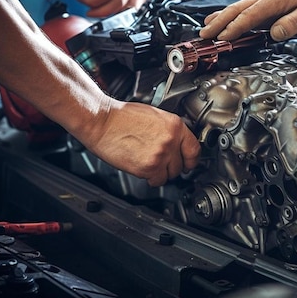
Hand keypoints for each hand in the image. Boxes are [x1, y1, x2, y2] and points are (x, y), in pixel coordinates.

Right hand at [81, 98, 200, 186]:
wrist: (101, 121)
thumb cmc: (121, 117)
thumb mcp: (155, 116)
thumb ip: (170, 131)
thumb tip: (178, 144)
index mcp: (175, 125)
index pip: (195, 149)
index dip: (191, 159)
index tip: (189, 163)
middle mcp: (170, 140)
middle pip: (182, 165)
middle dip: (172, 167)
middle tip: (162, 164)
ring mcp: (160, 154)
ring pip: (170, 175)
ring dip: (161, 173)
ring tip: (149, 163)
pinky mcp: (148, 167)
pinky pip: (157, 180)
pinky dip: (151, 178)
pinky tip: (142, 168)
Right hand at [200, 0, 296, 40]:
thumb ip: (293, 23)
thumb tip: (276, 33)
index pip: (251, 14)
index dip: (236, 26)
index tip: (224, 37)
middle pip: (237, 10)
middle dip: (220, 23)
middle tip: (206, 35)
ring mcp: (262, 2)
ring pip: (236, 9)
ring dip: (219, 19)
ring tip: (205, 29)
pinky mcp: (262, 7)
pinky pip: (241, 11)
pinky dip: (227, 17)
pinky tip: (217, 22)